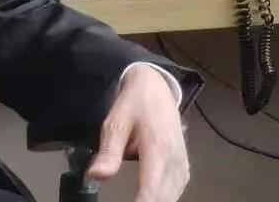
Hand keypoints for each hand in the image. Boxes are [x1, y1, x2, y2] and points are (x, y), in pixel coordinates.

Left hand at [87, 64, 189, 201]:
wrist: (156, 88)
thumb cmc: (134, 104)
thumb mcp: (115, 122)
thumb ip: (108, 152)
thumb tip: (94, 176)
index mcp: (158, 148)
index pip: (152, 190)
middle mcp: (175, 160)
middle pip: (163, 199)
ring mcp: (182, 165)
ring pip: (171, 197)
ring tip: (134, 199)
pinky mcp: (184, 167)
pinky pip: (175, 191)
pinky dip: (163, 198)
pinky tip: (148, 197)